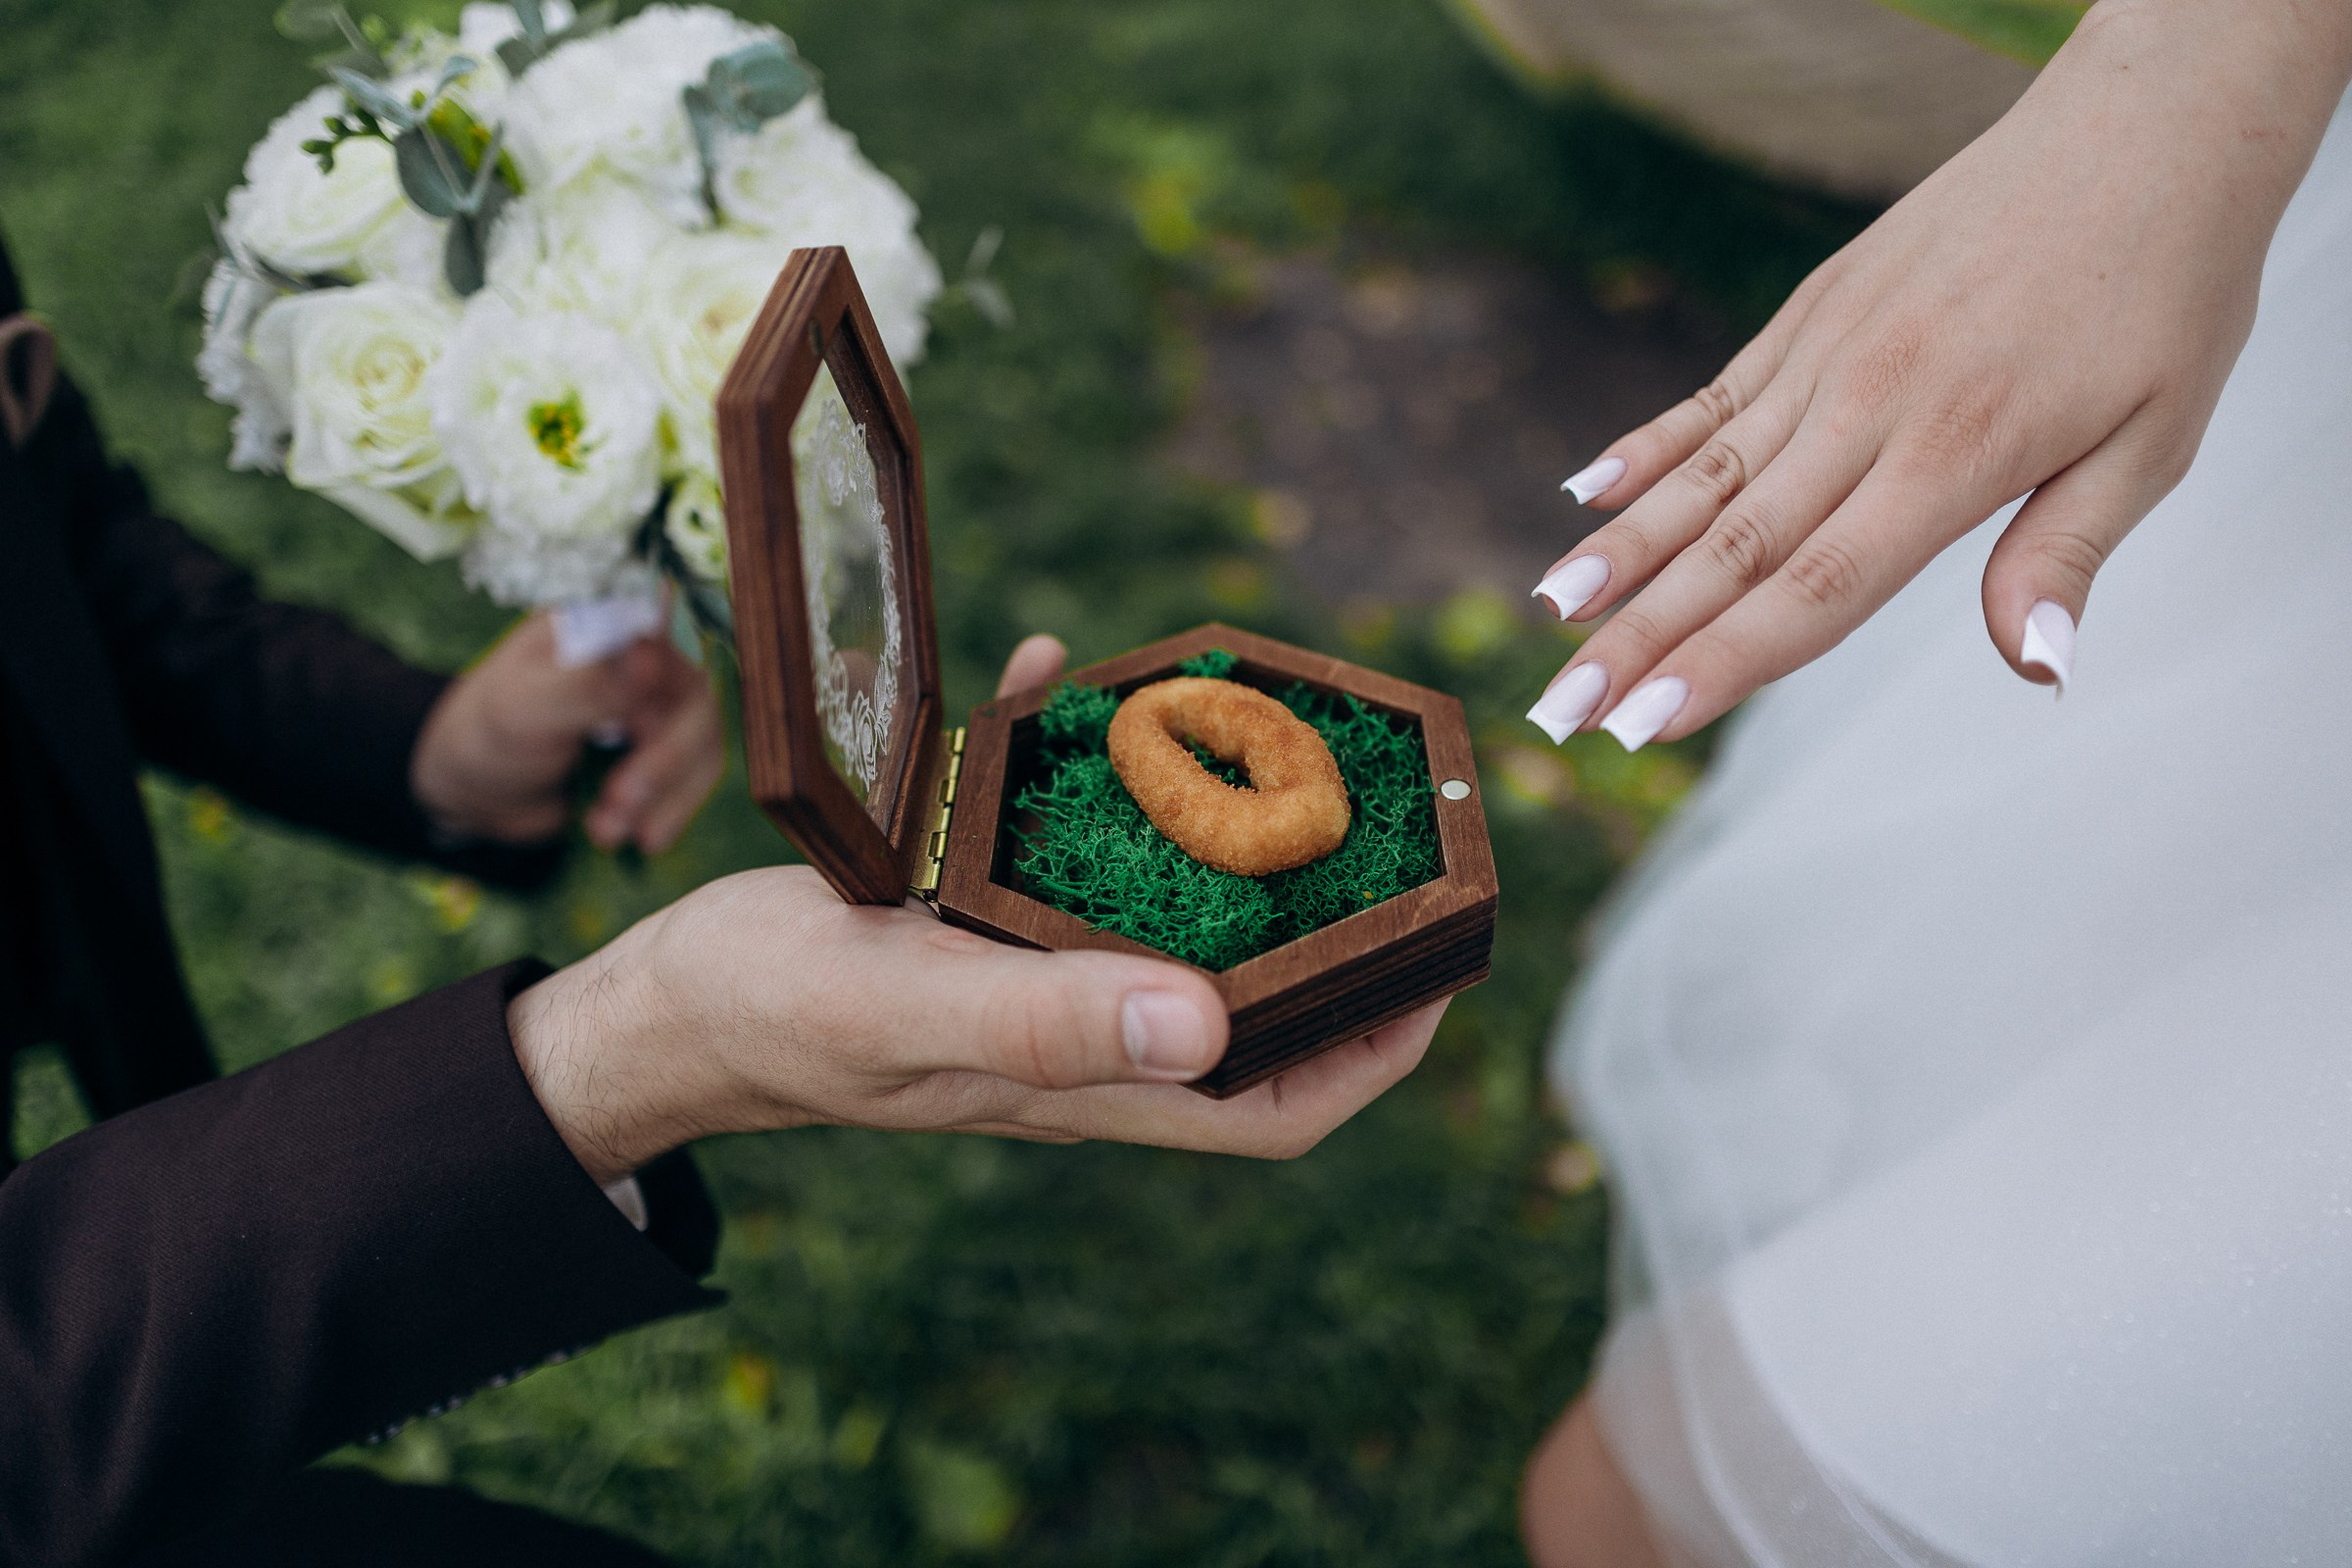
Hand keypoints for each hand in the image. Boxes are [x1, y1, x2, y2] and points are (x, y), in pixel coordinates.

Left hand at [410, 610, 723, 853]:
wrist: (482, 790)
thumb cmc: (489, 731)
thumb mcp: (524, 706)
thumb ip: (587, 685)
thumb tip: (647, 657)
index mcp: (604, 624)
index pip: (663, 634)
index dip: (663, 676)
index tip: (636, 722)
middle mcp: (644, 658)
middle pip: (694, 698)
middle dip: (663, 759)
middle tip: (620, 799)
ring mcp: (661, 707)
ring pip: (703, 744)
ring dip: (665, 796)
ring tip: (607, 830)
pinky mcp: (667, 753)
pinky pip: (696, 779)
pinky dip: (671, 813)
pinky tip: (639, 839)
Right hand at [508, 635, 1439, 1183]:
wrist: (660, 1000)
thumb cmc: (770, 1014)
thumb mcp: (903, 1003)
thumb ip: (1045, 1017)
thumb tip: (1209, 1024)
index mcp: (1082, 1080)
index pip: (1268, 1103)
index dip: (1367, 1051)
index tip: (1431, 971)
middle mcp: (1075, 1032)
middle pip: (1241, 1006)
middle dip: (1322, 936)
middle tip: (1377, 835)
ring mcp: (1026, 976)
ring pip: (1157, 922)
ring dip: (1211, 849)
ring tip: (1251, 745)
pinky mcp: (969, 921)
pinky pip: (1047, 844)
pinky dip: (1066, 768)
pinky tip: (1053, 681)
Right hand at [1525, 0, 2351, 750]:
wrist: (2146, 127)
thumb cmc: (2163, 293)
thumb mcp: (2156, 438)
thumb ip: (2069, 553)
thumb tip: (2037, 669)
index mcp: (1957, 452)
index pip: (1816, 588)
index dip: (1725, 663)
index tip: (1644, 723)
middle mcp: (1871, 406)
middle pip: (1733, 549)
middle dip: (1638, 639)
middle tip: (1559, 710)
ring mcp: (1829, 354)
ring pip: (1704, 478)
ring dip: (1619, 554)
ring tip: (1548, 615)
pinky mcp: (1813, 313)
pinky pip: (1716, 399)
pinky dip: (1646, 450)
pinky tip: (1581, 494)